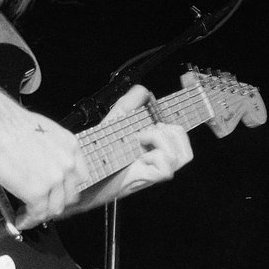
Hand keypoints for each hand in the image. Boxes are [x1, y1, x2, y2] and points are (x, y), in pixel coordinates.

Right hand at [0, 89, 84, 230]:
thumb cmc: (10, 123)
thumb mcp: (44, 132)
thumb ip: (52, 150)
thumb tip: (44, 164)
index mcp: (71, 147)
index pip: (79, 177)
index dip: (67, 189)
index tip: (58, 194)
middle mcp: (67, 164)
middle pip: (69, 196)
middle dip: (55, 203)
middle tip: (42, 207)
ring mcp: (54, 180)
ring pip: (54, 208)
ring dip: (41, 215)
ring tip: (29, 215)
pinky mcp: (37, 192)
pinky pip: (37, 214)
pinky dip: (28, 221)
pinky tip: (21, 220)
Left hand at [72, 87, 193, 212]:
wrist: (86, 177)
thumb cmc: (100, 154)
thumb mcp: (115, 123)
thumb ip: (129, 104)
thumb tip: (144, 90)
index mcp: (155, 144)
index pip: (179, 132)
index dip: (180, 119)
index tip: (166, 113)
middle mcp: (160, 158)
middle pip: (182, 137)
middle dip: (166, 128)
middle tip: (143, 133)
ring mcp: (158, 170)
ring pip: (179, 153)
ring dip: (158, 139)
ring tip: (139, 142)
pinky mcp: (152, 178)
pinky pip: (167, 162)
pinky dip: (153, 154)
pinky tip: (139, 157)